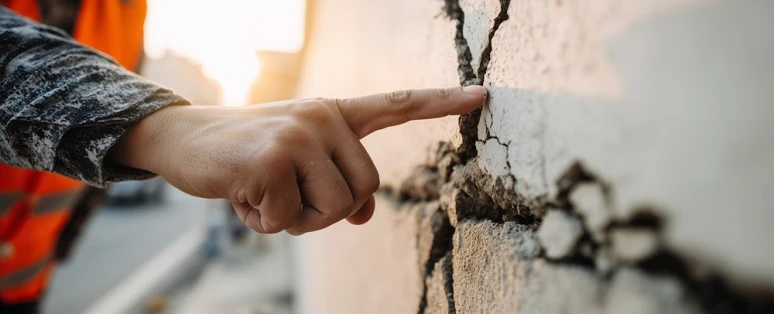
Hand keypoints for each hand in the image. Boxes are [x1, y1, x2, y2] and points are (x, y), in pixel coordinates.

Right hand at [110, 86, 486, 233]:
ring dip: (296, 219)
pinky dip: (265, 222)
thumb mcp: (298, 166)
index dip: (441, 102)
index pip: (397, 104)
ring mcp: (300, 134)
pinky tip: (243, 195)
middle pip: (364, 190)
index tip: (484, 95)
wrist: (186, 140)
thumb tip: (364, 216)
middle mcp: (324, 116)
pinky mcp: (273, 159)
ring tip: (263, 193)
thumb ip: (336, 184)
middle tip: (286, 197)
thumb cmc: (249, 155)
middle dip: (327, 211)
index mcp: (335, 114)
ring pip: (334, 210)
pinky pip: (290, 220)